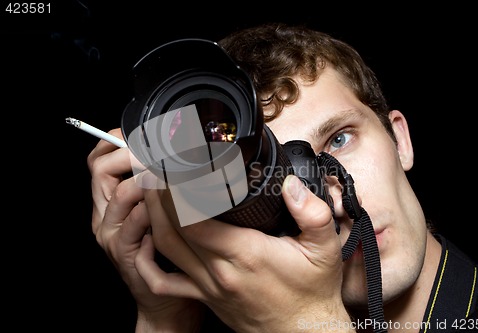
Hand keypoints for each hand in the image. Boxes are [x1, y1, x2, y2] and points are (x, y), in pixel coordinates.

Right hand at [87, 129, 203, 331]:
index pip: (98, 161)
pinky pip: (137, 220)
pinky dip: (157, 208)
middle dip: (132, 155)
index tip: (140, 133)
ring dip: (149, 179)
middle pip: (101, 170)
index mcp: (108, 202)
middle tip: (159, 153)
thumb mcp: (156, 214)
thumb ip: (157, 187)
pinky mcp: (124, 251)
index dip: (115, 142)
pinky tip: (175, 207)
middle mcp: (103, 215)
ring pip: (120, 192)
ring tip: (171, 178)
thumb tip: (176, 155)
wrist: (162, 299)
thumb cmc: (164, 253)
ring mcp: (111, 234)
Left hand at [138, 174, 353, 332]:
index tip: (173, 168)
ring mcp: (208, 287)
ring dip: (151, 219)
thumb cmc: (312, 293)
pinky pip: (165, 282)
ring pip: (165, 249)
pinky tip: (144, 243)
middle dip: (158, 196)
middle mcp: (219, 271)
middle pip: (172, 229)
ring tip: (150, 192)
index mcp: (245, 253)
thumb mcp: (324, 250)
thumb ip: (312, 213)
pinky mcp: (205, 298)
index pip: (195, 219)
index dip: (176, 191)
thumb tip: (290, 185)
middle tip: (154, 169)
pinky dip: (149, 262)